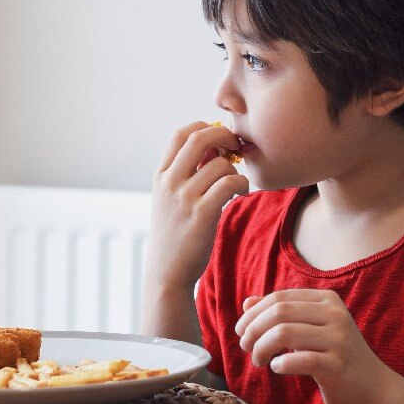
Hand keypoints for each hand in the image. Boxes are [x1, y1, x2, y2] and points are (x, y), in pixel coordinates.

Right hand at [146, 121, 248, 289]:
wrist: (167, 274)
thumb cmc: (175, 235)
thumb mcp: (170, 201)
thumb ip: (186, 175)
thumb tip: (214, 148)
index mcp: (160, 176)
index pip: (180, 134)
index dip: (204, 129)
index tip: (220, 140)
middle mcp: (169, 183)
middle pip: (199, 138)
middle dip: (225, 138)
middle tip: (237, 150)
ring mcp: (184, 198)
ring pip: (220, 164)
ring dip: (236, 170)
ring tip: (237, 185)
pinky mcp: (202, 214)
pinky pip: (230, 183)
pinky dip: (242, 185)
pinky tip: (240, 195)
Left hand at [235, 289, 389, 403]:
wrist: (374, 389)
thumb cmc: (336, 358)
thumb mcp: (311, 330)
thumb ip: (282, 315)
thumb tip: (247, 303)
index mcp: (328, 300)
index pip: (280, 298)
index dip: (254, 313)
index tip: (241, 331)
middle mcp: (335, 315)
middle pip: (280, 312)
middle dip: (254, 329)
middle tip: (245, 347)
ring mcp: (339, 340)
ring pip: (284, 333)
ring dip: (262, 348)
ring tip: (259, 361)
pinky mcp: (337, 366)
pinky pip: (299, 360)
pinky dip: (280, 364)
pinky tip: (277, 368)